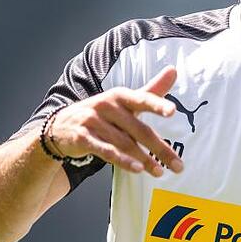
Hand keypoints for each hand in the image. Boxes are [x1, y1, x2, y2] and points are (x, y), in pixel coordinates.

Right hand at [48, 66, 181, 176]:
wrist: (62, 124)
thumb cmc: (104, 113)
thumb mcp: (125, 100)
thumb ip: (151, 91)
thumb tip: (174, 69)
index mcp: (120, 95)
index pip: (142, 99)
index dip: (157, 104)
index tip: (172, 111)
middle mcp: (107, 106)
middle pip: (139, 129)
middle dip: (160, 149)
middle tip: (178, 165)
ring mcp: (93, 122)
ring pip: (124, 143)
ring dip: (144, 159)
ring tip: (160, 172)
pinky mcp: (82, 138)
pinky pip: (105, 151)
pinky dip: (122, 161)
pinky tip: (137, 169)